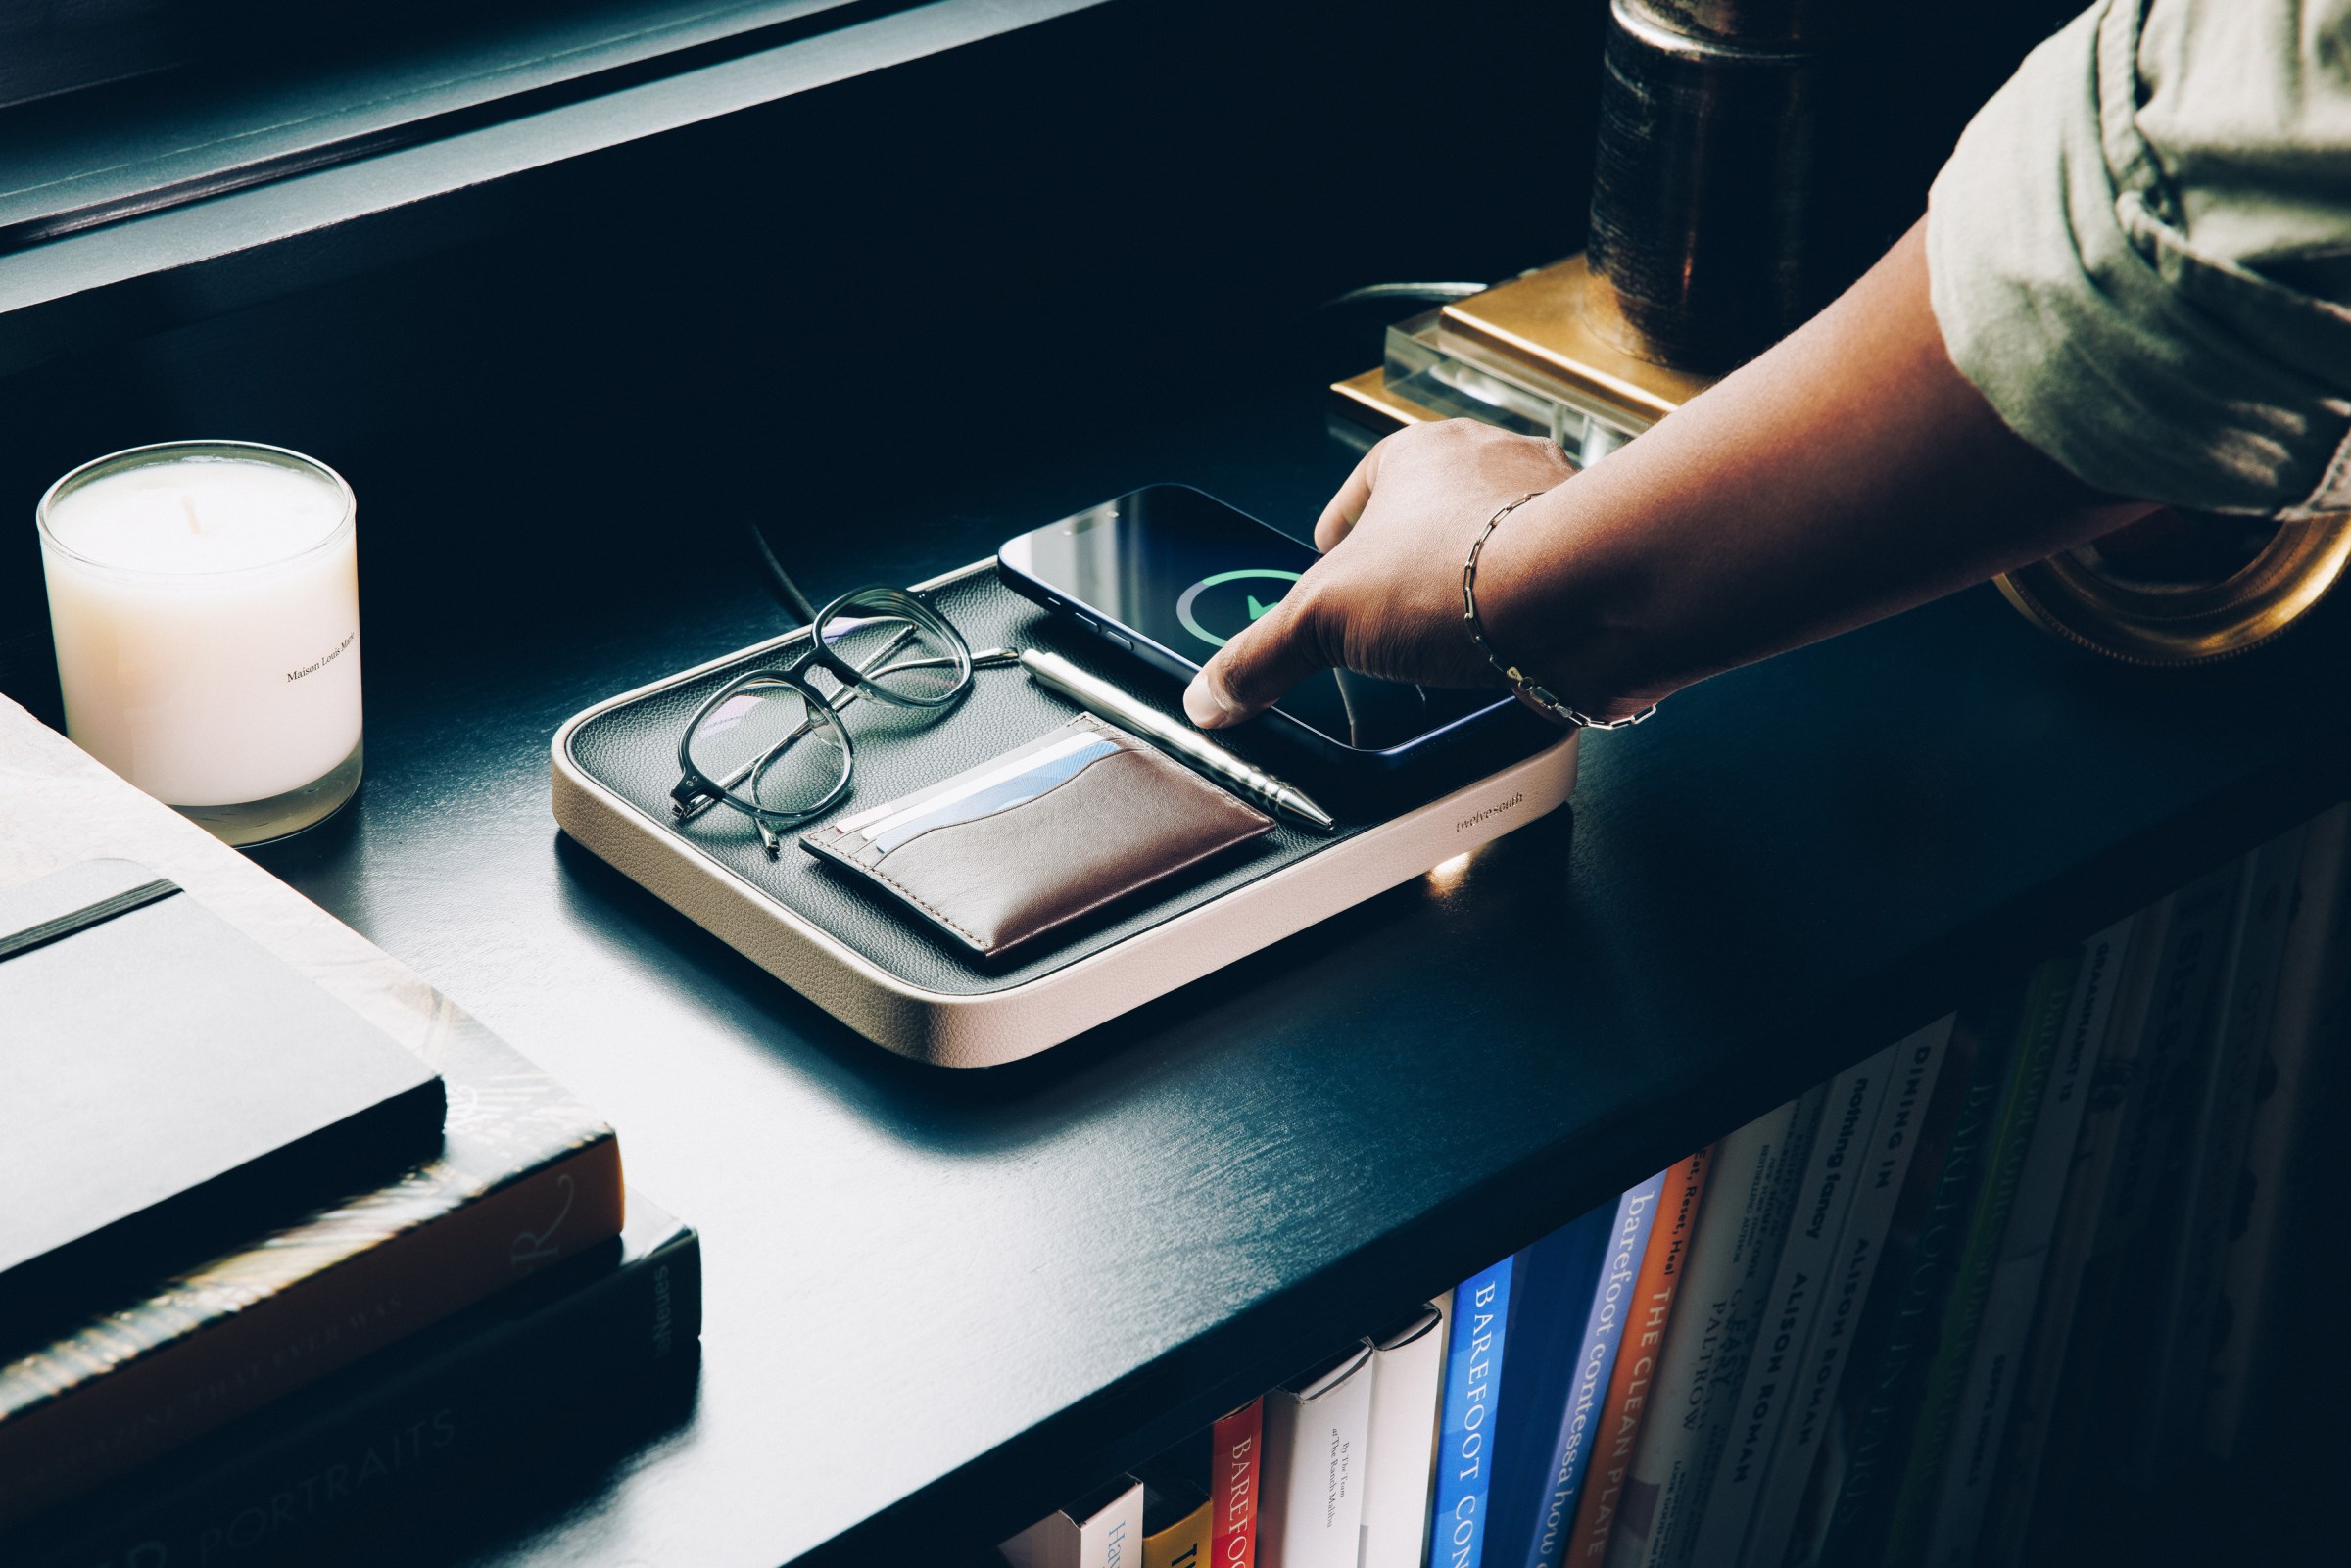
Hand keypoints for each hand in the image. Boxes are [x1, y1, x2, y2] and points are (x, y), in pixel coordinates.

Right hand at [1181, 419, 1576, 729]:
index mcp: (1420, 454)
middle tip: (1387, 607)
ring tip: (1448, 635)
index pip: (1366, 486)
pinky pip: (1548, 580)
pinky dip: (1525, 612)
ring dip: (1473, 582)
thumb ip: (1261, 656)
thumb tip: (1211, 695)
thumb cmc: (1461, 573)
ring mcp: (1549, 507)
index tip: (1333, 561)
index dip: (1342, 531)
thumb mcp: (1324, 621)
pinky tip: (1507, 652)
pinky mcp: (1593, 557)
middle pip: (1435, 512)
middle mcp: (1492, 464)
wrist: (1584, 596)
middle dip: (1410, 559)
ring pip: (1496, 540)